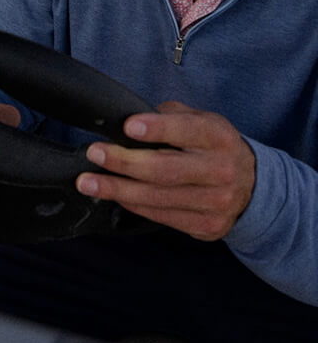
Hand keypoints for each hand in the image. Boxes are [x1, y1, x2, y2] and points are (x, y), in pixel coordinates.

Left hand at [75, 101, 255, 239]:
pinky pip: (161, 216)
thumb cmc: (213, 146)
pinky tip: (113, 195)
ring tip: (88, 182)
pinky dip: (133, 205)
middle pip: (166, 169)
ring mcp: (216, 202)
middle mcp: (220, 170)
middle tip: (95, 154)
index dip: (157, 129)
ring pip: (159, 198)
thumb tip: (128, 119)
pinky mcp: (207, 226)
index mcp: (218, 137)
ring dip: (118, 189)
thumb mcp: (201, 120)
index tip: (128, 126)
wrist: (253, 187)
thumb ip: (169, 116)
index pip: (186, 130)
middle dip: (124, 162)